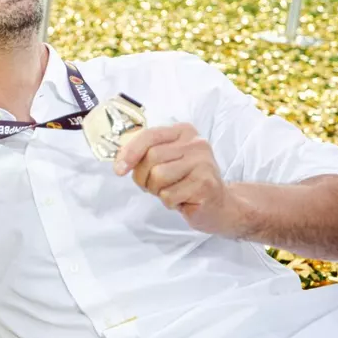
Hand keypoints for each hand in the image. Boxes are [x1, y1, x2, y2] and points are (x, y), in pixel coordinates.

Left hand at [114, 123, 245, 237]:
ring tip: (171, 192)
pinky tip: (183, 200)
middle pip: (151, 157)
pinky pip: (169, 195)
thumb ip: (147, 154)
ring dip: (157, 191)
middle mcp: (196, 143)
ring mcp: (203, 163)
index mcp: (183, 132)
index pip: (149, 135)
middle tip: (154, 186)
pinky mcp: (205, 184)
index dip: (129, 152)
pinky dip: (169, 202)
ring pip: (158, 176)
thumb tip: (120, 160)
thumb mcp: (166, 161)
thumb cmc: (187, 182)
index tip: (119, 169)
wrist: (219, 205)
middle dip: (143, 177)